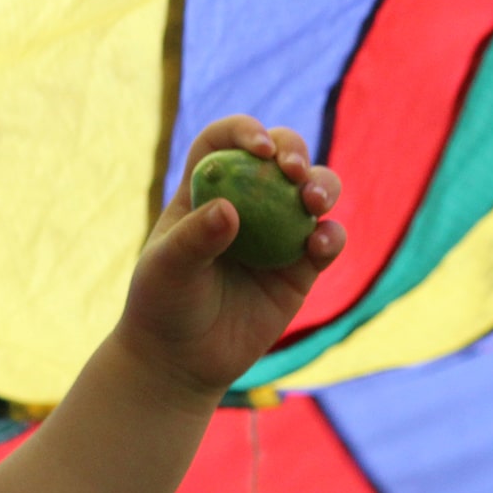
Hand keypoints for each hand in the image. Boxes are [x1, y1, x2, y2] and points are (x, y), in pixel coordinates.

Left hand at [116, 117, 343, 397]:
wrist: (181, 359)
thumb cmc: (162, 305)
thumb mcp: (166, 269)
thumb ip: (194, 239)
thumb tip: (228, 210)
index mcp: (206, 189)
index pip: (225, 143)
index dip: (243, 132)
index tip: (257, 147)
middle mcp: (248, 202)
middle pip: (281, 156)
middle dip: (294, 150)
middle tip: (292, 170)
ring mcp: (278, 233)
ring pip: (314, 191)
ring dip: (321, 186)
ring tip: (311, 202)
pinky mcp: (301, 268)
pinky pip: (326, 241)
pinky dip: (330, 236)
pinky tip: (319, 244)